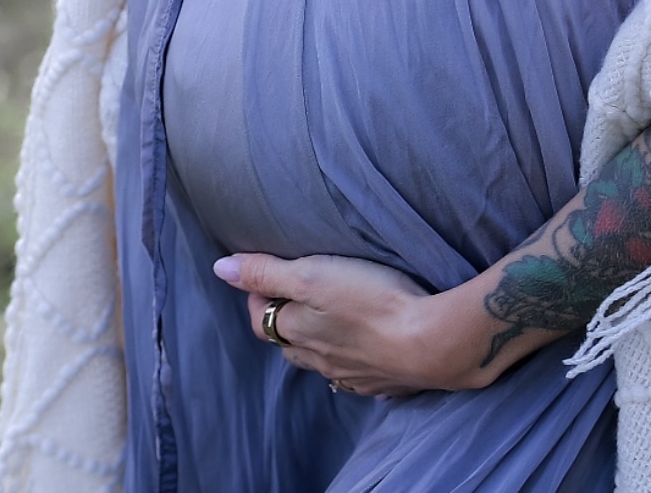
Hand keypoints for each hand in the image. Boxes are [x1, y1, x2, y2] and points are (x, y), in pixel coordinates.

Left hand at [212, 252, 498, 395]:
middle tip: (298, 296)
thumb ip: (265, 272)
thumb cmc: (370, 301)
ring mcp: (353, 376)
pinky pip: (362, 378)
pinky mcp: (385, 382)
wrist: (431, 344)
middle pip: (289, 345)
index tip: (267, 275)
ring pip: (323, 363)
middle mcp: (319, 361)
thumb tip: (219, 269)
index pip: (261, 320)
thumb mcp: (312, 274)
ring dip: (320, 345)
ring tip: (331, 323)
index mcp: (298, 333)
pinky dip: (357, 365)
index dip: (258, 296)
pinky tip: (368, 355)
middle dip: (287, 322)